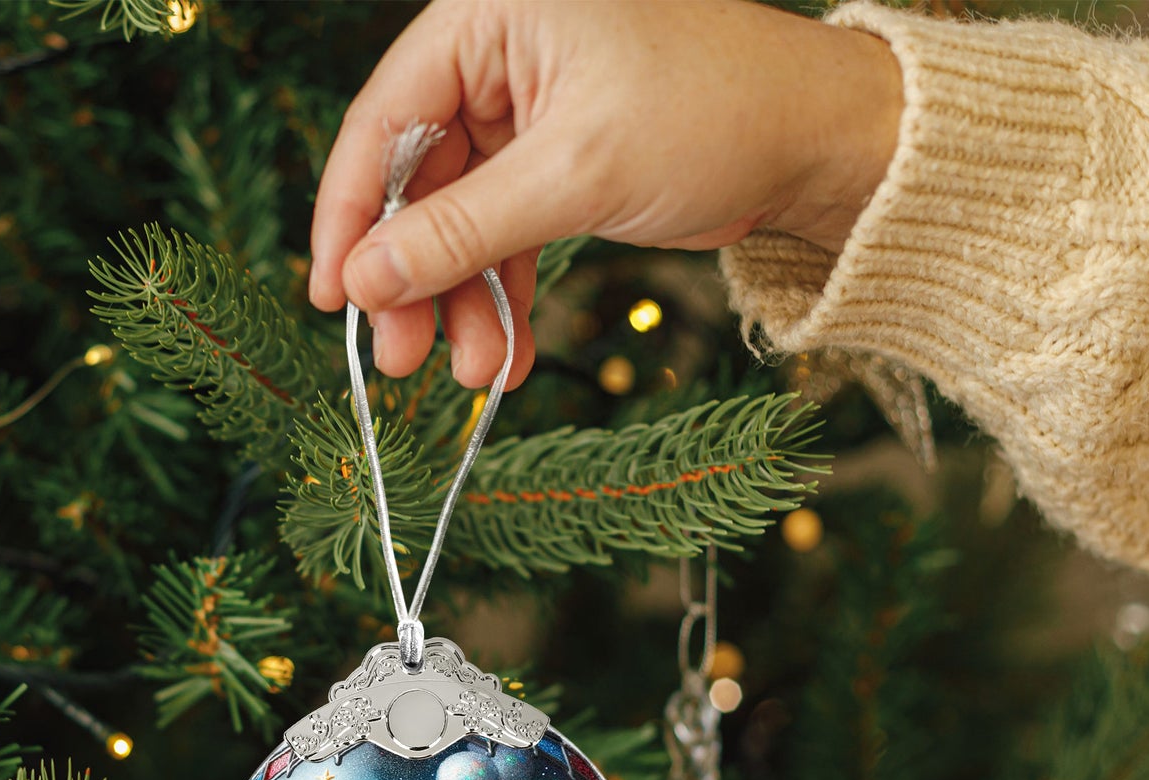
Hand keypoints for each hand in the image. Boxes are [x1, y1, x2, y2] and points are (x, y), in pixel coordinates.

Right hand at [309, 0, 901, 384]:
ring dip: (466, 302)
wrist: (816, 142)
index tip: (332, 299)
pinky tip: (508, 354)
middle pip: (422, 180)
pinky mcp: (559, 160)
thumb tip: (366, 280)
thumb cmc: (711, 117)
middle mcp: (499, 52)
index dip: (352, 217)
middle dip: (416, 279)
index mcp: (489, 14)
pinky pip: (509, 233)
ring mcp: (528, 110)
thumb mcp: (575, 175)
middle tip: (401, 361)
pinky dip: (507, 294)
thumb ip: (463, 230)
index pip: (385, 119)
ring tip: (473, 374)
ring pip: (466, 219)